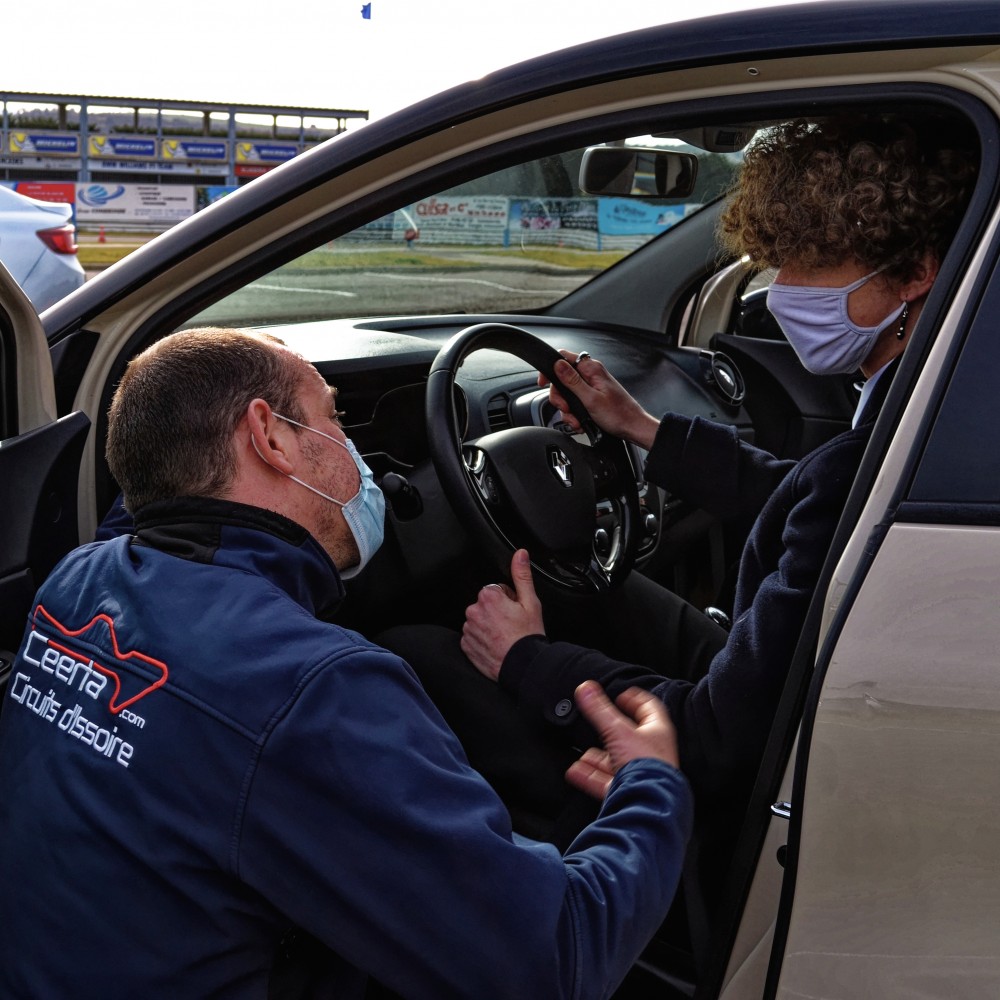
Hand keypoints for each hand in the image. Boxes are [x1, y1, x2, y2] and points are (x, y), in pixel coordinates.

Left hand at [461, 549, 544, 680]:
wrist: (523, 666)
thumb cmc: (528, 636)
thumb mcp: (531, 602)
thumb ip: (522, 575)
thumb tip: (520, 554)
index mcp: (488, 597)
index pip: (496, 590)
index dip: (509, 600)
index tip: (516, 612)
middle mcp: (473, 611)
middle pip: (485, 604)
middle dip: (497, 611)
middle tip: (512, 624)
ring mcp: (468, 629)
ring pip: (478, 620)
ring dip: (488, 625)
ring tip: (504, 636)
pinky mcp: (465, 645)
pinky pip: (473, 636)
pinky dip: (482, 639)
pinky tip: (496, 644)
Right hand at [540, 350, 659, 448]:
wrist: (632, 427)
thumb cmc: (618, 414)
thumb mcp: (590, 399)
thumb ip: (572, 381)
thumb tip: (557, 364)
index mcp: (590, 369)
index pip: (562, 358)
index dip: (550, 369)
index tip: (543, 383)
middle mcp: (590, 374)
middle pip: (561, 379)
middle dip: (560, 398)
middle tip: (567, 408)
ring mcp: (590, 386)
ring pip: (566, 394)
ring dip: (568, 410)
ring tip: (577, 420)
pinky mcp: (591, 397)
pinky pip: (574, 402)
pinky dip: (574, 414)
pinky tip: (581, 421)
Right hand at [565, 682, 680, 799]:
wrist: (648, 804)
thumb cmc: (645, 768)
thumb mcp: (617, 731)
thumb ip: (599, 710)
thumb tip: (586, 688)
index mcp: (657, 733)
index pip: (649, 708)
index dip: (636, 699)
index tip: (623, 695)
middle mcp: (651, 753)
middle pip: (630, 737)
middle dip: (610, 731)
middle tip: (599, 724)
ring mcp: (640, 774)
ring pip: (616, 761)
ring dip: (598, 758)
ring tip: (583, 755)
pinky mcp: (628, 791)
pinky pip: (606, 781)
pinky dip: (591, 776)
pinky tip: (577, 772)